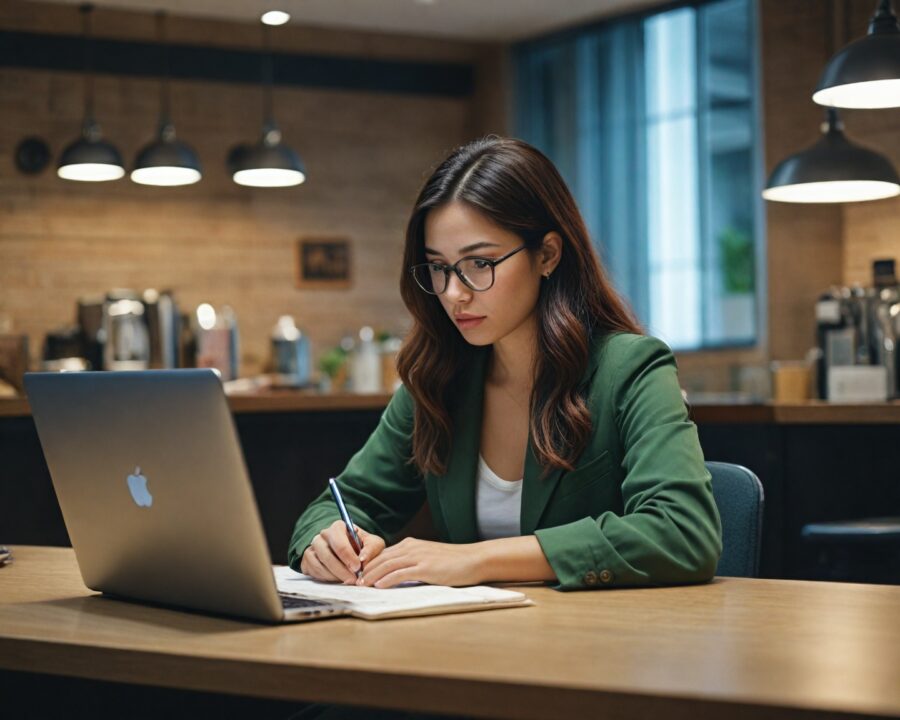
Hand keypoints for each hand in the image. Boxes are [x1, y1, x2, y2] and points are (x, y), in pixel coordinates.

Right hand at [300, 519, 385, 584]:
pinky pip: (314, 570)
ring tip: (347, 580)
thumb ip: (371, 549)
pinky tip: (337, 579)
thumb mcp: (373, 544)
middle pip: (327, 554)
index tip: (357, 568)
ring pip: (319, 564)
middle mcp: (323, 535)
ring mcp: (314, 547)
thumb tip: (363, 559)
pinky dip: (326, 578)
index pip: (340, 542)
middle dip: (341, 569)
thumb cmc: (363, 547)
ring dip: (334, 575)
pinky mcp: (308, 559)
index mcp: (338, 527)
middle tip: (353, 579)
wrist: (351, 554)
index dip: (348, 557)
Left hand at [357, 537, 481, 587]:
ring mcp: (418, 557)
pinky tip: (379, 585)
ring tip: (361, 585)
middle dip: (365, 570)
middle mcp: (411, 547)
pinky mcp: (425, 568)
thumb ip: (412, 563)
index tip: (358, 575)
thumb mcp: (428, 558)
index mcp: (411, 544)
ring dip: (372, 575)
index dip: (369, 564)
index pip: (382, 553)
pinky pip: (400, 573)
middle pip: (381, 558)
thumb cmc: (453, 562)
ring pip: (387, 565)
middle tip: (354, 582)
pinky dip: (387, 579)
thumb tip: (396, 575)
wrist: (474, 559)